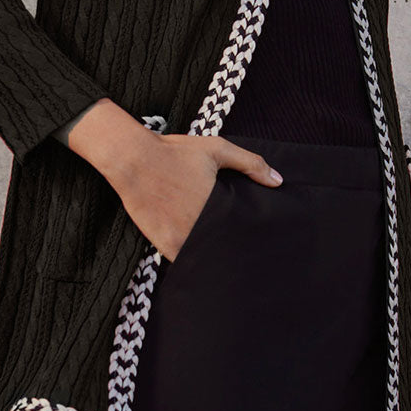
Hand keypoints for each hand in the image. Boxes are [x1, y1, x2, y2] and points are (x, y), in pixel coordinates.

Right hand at [118, 134, 282, 262]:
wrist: (132, 159)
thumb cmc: (174, 152)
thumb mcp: (217, 149)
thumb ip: (250, 164)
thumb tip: (278, 181)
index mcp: (217, 205)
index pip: (242, 231)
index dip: (249, 237)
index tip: (256, 239)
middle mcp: (201, 225)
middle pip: (225, 246)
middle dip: (233, 249)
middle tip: (244, 253)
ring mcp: (181, 237)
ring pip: (205, 256)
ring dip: (213, 258)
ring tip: (224, 260)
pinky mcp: (164, 243)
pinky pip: (183, 260)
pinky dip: (191, 261)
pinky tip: (199, 260)